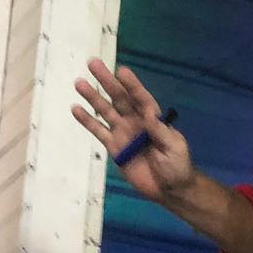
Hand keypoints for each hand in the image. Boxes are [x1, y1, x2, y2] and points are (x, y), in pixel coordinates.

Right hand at [72, 60, 197, 206]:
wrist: (168, 189)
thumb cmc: (176, 166)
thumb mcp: (173, 148)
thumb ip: (160, 132)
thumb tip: (148, 113)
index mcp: (152, 118)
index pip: (140, 97)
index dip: (132, 85)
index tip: (121, 71)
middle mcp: (135, 120)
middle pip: (119, 98)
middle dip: (107, 82)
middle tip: (93, 63)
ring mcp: (123, 132)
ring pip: (105, 111)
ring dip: (93, 97)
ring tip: (79, 83)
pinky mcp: (113, 147)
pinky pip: (98, 131)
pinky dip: (87, 121)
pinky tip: (76, 109)